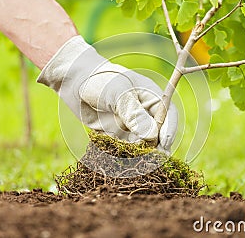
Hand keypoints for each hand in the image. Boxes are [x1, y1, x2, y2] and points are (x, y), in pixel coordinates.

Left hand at [37, 36, 177, 151]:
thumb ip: (133, 113)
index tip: (165, 143)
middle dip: (159, 147)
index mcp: (151, 97)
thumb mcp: (118, 93)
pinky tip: (126, 163)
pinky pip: (129, 150)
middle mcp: (145, 113)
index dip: (169, 129)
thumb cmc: (100, 81)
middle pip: (160, 133)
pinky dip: (129, 157)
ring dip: (144, 155)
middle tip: (155, 159)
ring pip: (145, 145)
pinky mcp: (120, 137)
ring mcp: (133, 126)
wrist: (75, 83)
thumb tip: (152, 135)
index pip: (168, 115)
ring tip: (140, 162)